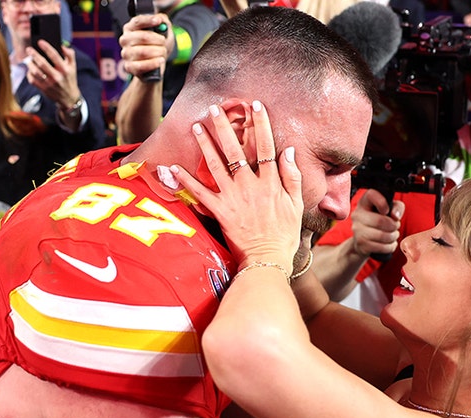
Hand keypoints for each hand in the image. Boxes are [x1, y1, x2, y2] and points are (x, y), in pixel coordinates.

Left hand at [27, 40, 80, 111]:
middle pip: (42, 63)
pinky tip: (30, 70)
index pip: (55, 56)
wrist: (68, 97)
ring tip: (28, 59)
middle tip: (29, 49)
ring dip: (30, 64)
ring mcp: (49, 84)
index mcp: (65, 70)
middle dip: (34, 54)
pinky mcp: (43, 89)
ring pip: (35, 72)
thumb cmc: (69, 78)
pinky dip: (29, 74)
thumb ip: (70, 54)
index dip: (46, 47)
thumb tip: (62, 45)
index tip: (40, 42)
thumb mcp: (73, 66)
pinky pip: (32, 80)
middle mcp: (57, 77)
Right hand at [120, 14, 171, 80]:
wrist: (155, 64)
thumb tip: (162, 20)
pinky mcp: (129, 67)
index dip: (149, 20)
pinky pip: (141, 65)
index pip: (138, 21)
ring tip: (163, 52)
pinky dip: (153, 63)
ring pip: (143, 52)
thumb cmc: (156, 45)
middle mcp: (125, 40)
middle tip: (164, 42)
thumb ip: (162, 22)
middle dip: (158, 40)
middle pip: (143, 37)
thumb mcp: (161, 31)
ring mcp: (126, 54)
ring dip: (158, 52)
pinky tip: (160, 61)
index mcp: (130, 28)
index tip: (159, 21)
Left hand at [170, 101, 303, 270]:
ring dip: (205, 144)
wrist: (268, 259)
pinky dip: (185, 180)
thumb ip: (293, 177)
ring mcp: (232, 197)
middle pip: (236, 149)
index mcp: (271, 182)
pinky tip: (173, 167)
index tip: (255, 105)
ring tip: (196, 126)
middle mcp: (250, 185)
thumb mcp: (297, 204)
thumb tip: (289, 151)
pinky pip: (199, 193)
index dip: (261, 124)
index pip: (266, 146)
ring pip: (216, 165)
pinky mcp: (219, 211)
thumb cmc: (284, 234)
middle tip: (215, 108)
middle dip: (225, 126)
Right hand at [350, 189, 401, 258]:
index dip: (382, 202)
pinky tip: (389, 244)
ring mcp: (357, 230)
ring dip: (393, 237)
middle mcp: (357, 215)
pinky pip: (382, 247)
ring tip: (393, 235)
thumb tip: (395, 216)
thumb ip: (397, 207)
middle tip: (395, 226)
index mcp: (364, 203)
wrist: (363, 242)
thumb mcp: (389, 210)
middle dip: (394, 226)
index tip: (387, 210)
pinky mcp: (361, 244)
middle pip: (381, 221)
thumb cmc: (378, 222)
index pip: (371, 195)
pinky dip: (390, 247)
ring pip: (383, 235)